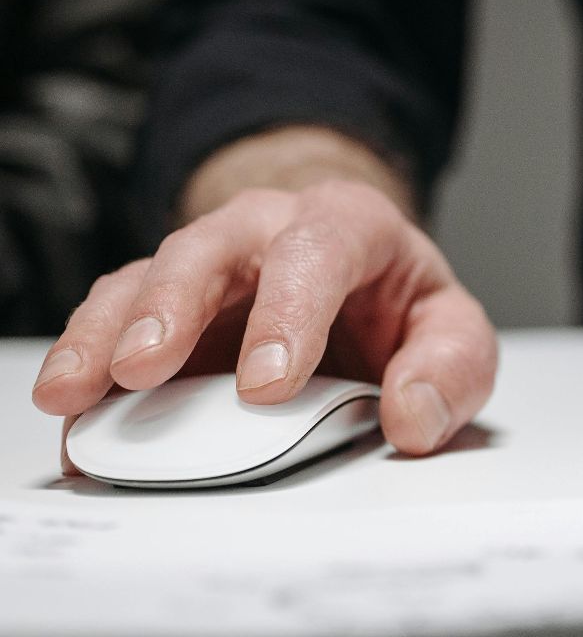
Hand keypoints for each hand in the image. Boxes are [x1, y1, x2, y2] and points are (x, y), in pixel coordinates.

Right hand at [30, 179, 495, 456]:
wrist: (355, 284)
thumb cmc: (397, 307)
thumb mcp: (452, 333)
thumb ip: (450, 370)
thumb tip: (412, 416)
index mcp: (347, 224)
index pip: (317, 249)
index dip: (289, 312)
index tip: (268, 384)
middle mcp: (264, 229)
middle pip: (209, 248)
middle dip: (173, 306)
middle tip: (145, 369)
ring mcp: (204, 265)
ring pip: (143, 278)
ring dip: (106, 334)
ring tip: (76, 392)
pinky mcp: (160, 306)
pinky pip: (112, 321)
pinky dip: (87, 362)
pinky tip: (71, 408)